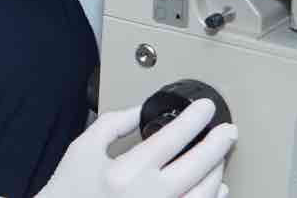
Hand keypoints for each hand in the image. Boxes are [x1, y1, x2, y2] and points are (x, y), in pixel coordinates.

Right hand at [35, 99, 236, 197]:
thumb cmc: (69, 190)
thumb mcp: (84, 148)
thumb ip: (115, 124)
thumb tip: (143, 110)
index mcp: (126, 172)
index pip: (171, 139)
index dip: (194, 120)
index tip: (205, 109)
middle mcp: (147, 197)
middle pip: (198, 167)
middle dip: (218, 144)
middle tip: (227, 131)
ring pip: (205, 193)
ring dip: (217, 171)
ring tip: (220, 156)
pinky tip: (216, 188)